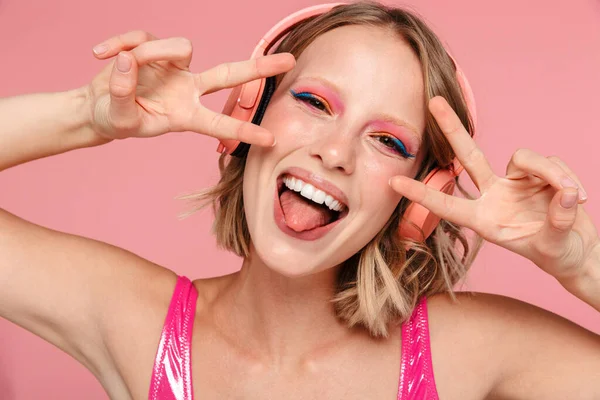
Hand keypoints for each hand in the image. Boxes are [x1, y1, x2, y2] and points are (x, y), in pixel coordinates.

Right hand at [85, 30, 294, 142]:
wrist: (97, 107)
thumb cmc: (115, 119)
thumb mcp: (118, 118)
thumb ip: (121, 93)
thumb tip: (128, 60)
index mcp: (185, 115)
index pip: (220, 122)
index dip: (244, 130)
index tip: (271, 140)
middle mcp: (188, 89)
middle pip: (228, 74)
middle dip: (258, 68)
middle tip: (290, 61)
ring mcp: (174, 67)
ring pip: (180, 47)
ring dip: (148, 53)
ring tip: (116, 63)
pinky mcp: (155, 48)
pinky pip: (143, 37)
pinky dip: (120, 43)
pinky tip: (99, 53)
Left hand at [389, 96, 599, 282]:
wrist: (578, 252)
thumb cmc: (558, 255)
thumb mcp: (553, 248)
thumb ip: (556, 223)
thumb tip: (563, 194)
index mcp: (484, 219)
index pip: (447, 204)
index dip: (422, 193)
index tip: (394, 182)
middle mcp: (494, 195)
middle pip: (469, 155)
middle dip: (453, 128)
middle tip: (434, 101)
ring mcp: (515, 182)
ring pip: (525, 158)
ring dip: (550, 173)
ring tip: (572, 197)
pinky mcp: (539, 174)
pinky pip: (550, 162)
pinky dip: (567, 177)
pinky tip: (577, 197)